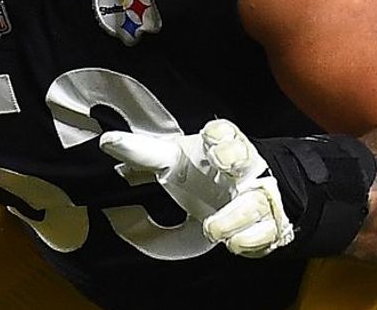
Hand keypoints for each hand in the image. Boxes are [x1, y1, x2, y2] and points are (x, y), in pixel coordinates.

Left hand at [99, 119, 294, 257]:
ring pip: (256, 201)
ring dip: (235, 216)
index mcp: (219, 146)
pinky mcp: (269, 222)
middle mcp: (244, 168)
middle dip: (237, 161)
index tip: (212, 142)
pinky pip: (267, 231)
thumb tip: (107, 142)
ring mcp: (259, 195)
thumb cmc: (204, 174)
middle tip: (223, 166)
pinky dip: (250, 240)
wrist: (244, 194)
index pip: (225, 134)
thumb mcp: (172, 160)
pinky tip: (234, 243)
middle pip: (247, 159)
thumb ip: (143, 154)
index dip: (221, 136)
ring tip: (213, 229)